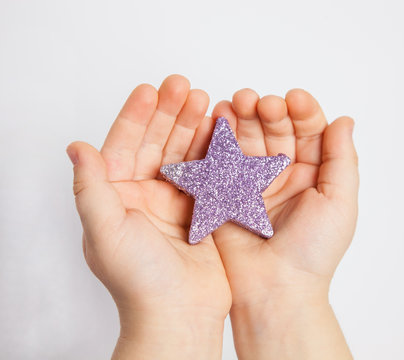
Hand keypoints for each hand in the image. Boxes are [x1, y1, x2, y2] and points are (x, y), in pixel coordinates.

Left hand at [67, 75, 230, 359]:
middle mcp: (144, 195)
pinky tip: (220, 129)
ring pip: (184, 153)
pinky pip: (208, 171)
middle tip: (185, 87)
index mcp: (117, 197)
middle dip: (170, 113)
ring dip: (193, 126)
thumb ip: (91, 188)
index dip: (135, 116)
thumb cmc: (138, 280)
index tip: (151, 90)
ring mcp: (176, 200)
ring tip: (206, 101)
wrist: (180, 314)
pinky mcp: (203, 208)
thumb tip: (76, 147)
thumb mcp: (105, 232)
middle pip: (156, 143)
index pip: (123, 146)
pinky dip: (214, 150)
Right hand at [211, 89, 358, 358]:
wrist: (273, 288)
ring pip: (248, 138)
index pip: (309, 131)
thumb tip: (344, 120)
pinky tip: (218, 117)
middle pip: (276, 130)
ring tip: (238, 102)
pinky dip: (219, 135)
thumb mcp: (340, 202)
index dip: (302, 111)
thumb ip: (342, 158)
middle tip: (261, 103)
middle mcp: (282, 174)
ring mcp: (251, 181)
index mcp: (312, 175)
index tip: (294, 99)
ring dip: (243, 116)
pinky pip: (221, 157)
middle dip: (268, 110)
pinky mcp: (224, 190)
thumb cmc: (312, 251)